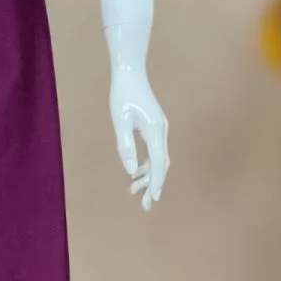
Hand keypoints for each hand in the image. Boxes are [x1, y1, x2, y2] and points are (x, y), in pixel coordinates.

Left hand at [108, 66, 168, 210]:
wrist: (130, 74)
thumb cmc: (123, 95)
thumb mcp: (120, 121)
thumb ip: (125, 146)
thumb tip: (130, 170)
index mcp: (155, 131)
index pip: (159, 162)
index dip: (157, 181)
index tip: (154, 198)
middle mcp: (161, 132)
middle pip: (161, 164)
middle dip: (154, 185)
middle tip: (146, 205)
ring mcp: (159, 130)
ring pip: (158, 159)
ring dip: (148, 176)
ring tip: (134, 192)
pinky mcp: (154, 128)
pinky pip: (154, 152)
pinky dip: (146, 164)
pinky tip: (135, 173)